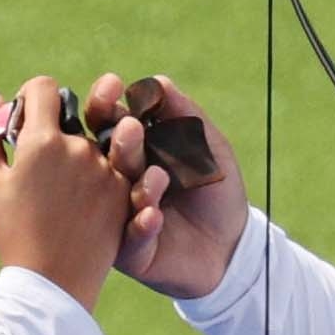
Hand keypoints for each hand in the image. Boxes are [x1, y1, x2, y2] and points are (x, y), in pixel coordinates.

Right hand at [0, 77, 135, 311]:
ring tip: (64, 190)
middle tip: (42, 167)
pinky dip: (100, 177)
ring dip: (81, 155)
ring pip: (96, 142)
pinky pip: (115, 169)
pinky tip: (83, 202)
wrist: (52, 285)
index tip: (26, 120)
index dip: (32, 98)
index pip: (43, 87)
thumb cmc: (12, 233)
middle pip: (72, 117)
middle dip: (56, 131)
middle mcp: (81, 148)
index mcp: (43, 141)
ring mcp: (109, 171)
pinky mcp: (127, 194)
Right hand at [85, 70, 244, 299]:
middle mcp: (116, 178)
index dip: (105, 102)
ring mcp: (118, 215)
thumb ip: (183, 114)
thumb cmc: (215, 189)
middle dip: (119, 141)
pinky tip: (154, 216)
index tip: (112, 86)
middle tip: (131, 131)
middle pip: (103, 153)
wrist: (231, 245)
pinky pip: (128, 238)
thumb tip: (157, 82)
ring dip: (132, 180)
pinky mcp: (128, 252)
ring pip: (112, 195)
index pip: (108, 119)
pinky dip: (142, 224)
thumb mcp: (206, 145)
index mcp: (130, 148)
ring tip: (158, 177)